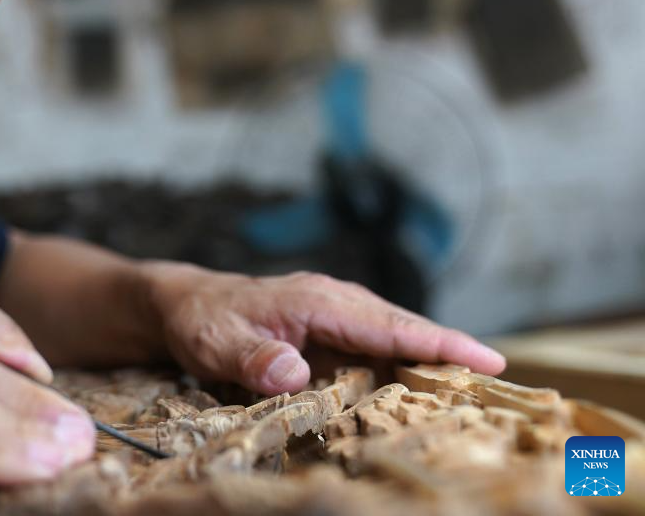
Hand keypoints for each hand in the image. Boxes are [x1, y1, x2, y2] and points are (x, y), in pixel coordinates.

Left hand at [143, 262, 505, 395]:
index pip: (386, 324)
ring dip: (432, 356)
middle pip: (403, 326)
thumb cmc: (204, 321)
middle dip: (451, 349)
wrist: (188, 305)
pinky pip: (376, 343)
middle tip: (498, 379)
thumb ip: (253, 359)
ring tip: (476, 386)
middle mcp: (334, 301)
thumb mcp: (217, 343)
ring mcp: (335, 312)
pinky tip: (421, 384)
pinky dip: (403, 359)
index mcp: (316, 302)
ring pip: (395, 333)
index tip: (485, 359)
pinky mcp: (331, 327)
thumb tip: (294, 372)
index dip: (437, 342)